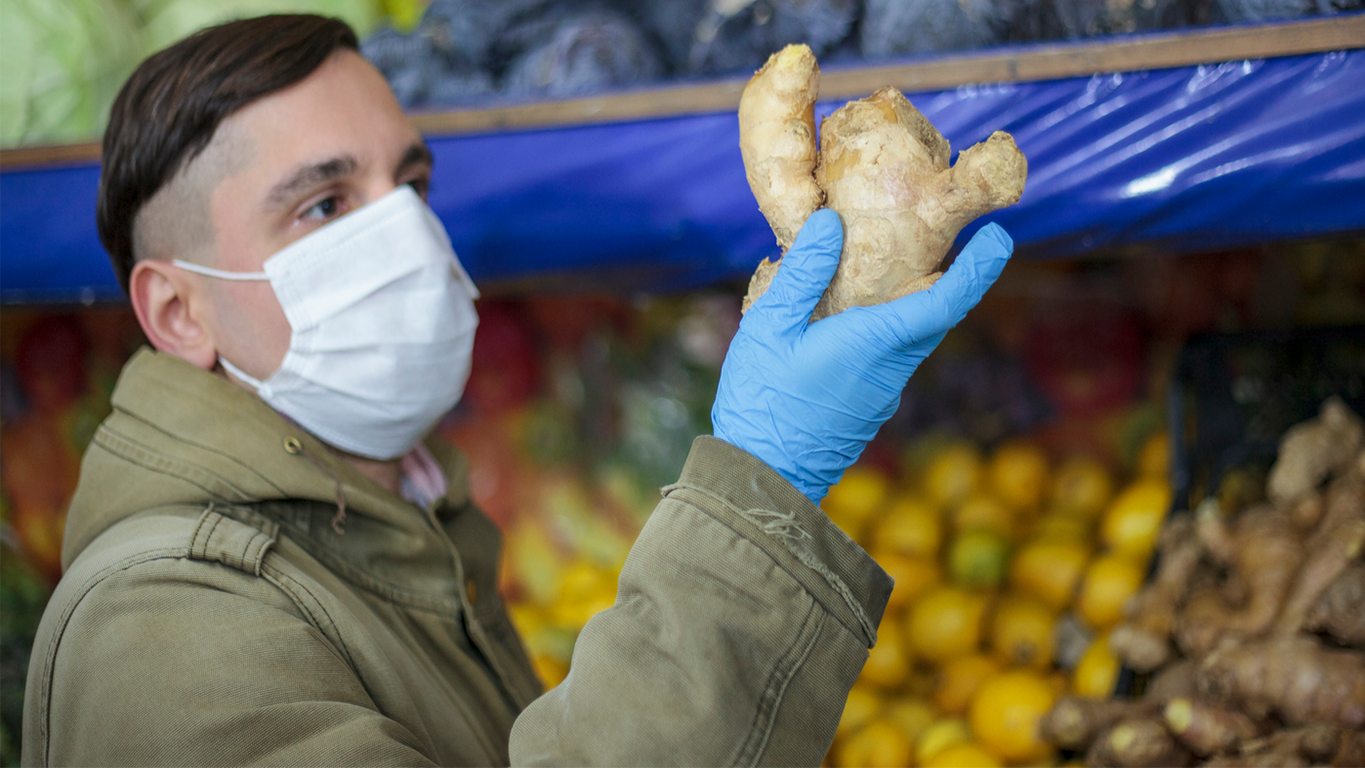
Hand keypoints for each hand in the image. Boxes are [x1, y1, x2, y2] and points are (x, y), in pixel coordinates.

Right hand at [712, 210, 1012, 503]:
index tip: (1000, 236)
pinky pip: (890, 359)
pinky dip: (887, 331)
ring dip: (914, 305)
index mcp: (873, 344)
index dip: (978, 268)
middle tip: (953, 239)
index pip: (945, 301)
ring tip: (890, 271)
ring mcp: (882, 395)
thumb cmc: (761, 401)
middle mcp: (890, 370)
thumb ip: (803, 273)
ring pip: (912, 340)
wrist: (760, 478)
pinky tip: (850, 321)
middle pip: (936, 318)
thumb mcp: (769, 326)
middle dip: (953, 278)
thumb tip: (831, 222)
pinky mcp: (868, 409)